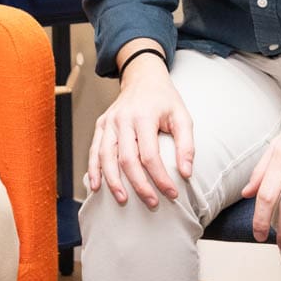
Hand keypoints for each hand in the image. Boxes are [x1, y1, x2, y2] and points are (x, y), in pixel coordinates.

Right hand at [87, 54, 193, 208]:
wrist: (143, 78)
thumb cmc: (165, 100)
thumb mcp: (182, 116)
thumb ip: (186, 145)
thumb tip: (186, 174)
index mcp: (144, 116)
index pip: (150, 155)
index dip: (160, 178)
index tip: (172, 194)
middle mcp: (123, 119)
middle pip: (127, 159)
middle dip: (139, 184)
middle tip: (152, 203)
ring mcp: (109, 122)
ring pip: (106, 156)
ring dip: (112, 181)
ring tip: (122, 200)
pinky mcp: (101, 124)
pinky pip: (94, 150)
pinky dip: (93, 169)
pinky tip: (96, 186)